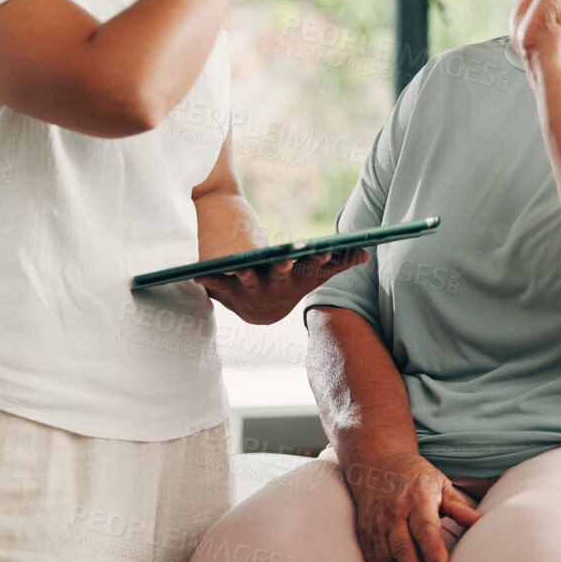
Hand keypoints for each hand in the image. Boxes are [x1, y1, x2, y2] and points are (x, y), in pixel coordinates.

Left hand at [198, 248, 367, 324]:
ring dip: (243, 274)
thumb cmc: (290, 284)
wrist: (261, 313)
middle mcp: (275, 286)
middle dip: (284, 267)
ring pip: (247, 279)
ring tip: (238, 266)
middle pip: (281, 274)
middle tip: (287, 257)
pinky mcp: (227, 291)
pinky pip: (216, 286)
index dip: (318, 258)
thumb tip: (366, 252)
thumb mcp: (313, 275)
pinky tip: (195, 276)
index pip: (311, 267)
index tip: (324, 249)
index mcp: (297, 279)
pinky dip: (206, 282)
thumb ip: (338, 262)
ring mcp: (251, 290)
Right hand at [344, 450, 482, 561]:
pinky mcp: (365, 533)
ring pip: (386, 558)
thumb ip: (460, 507)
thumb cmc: (416, 477)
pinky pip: (374, 560)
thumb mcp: (441, 484)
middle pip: (403, 548)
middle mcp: (394, 512)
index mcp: (417, 498)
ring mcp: (377, 523)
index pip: (425, 528)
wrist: (376, 464)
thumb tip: (483, 522)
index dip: (433, 552)